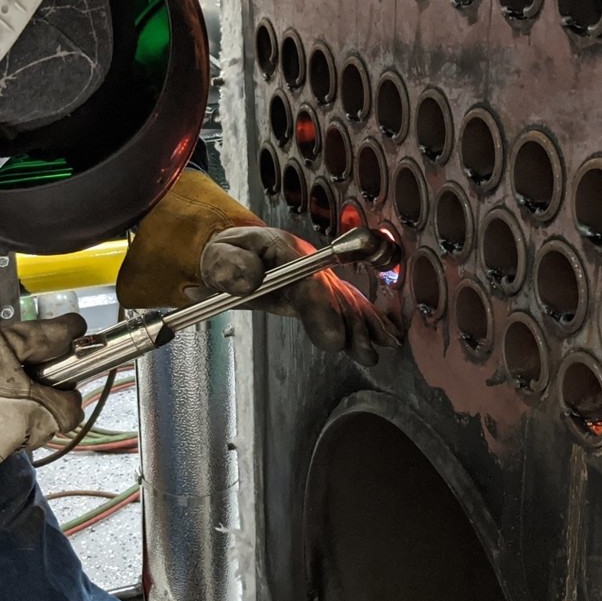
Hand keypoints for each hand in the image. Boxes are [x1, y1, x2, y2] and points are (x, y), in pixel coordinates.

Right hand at [0, 314, 87, 483]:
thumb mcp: (4, 341)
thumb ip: (46, 338)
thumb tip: (75, 329)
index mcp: (34, 415)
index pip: (71, 413)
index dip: (64, 393)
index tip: (50, 378)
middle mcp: (14, 445)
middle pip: (38, 428)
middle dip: (30, 407)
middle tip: (5, 382)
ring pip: (6, 441)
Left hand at [192, 226, 401, 364]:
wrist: (233, 252)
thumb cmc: (225, 254)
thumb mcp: (216, 256)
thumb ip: (228, 266)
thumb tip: (249, 280)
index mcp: (282, 249)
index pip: (307, 279)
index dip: (323, 309)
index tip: (333, 337)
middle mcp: (308, 261)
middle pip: (334, 292)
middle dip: (351, 323)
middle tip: (364, 351)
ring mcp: (318, 275)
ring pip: (346, 299)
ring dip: (364, 324)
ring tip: (382, 346)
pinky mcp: (322, 290)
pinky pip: (348, 303)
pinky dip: (368, 318)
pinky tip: (385, 334)